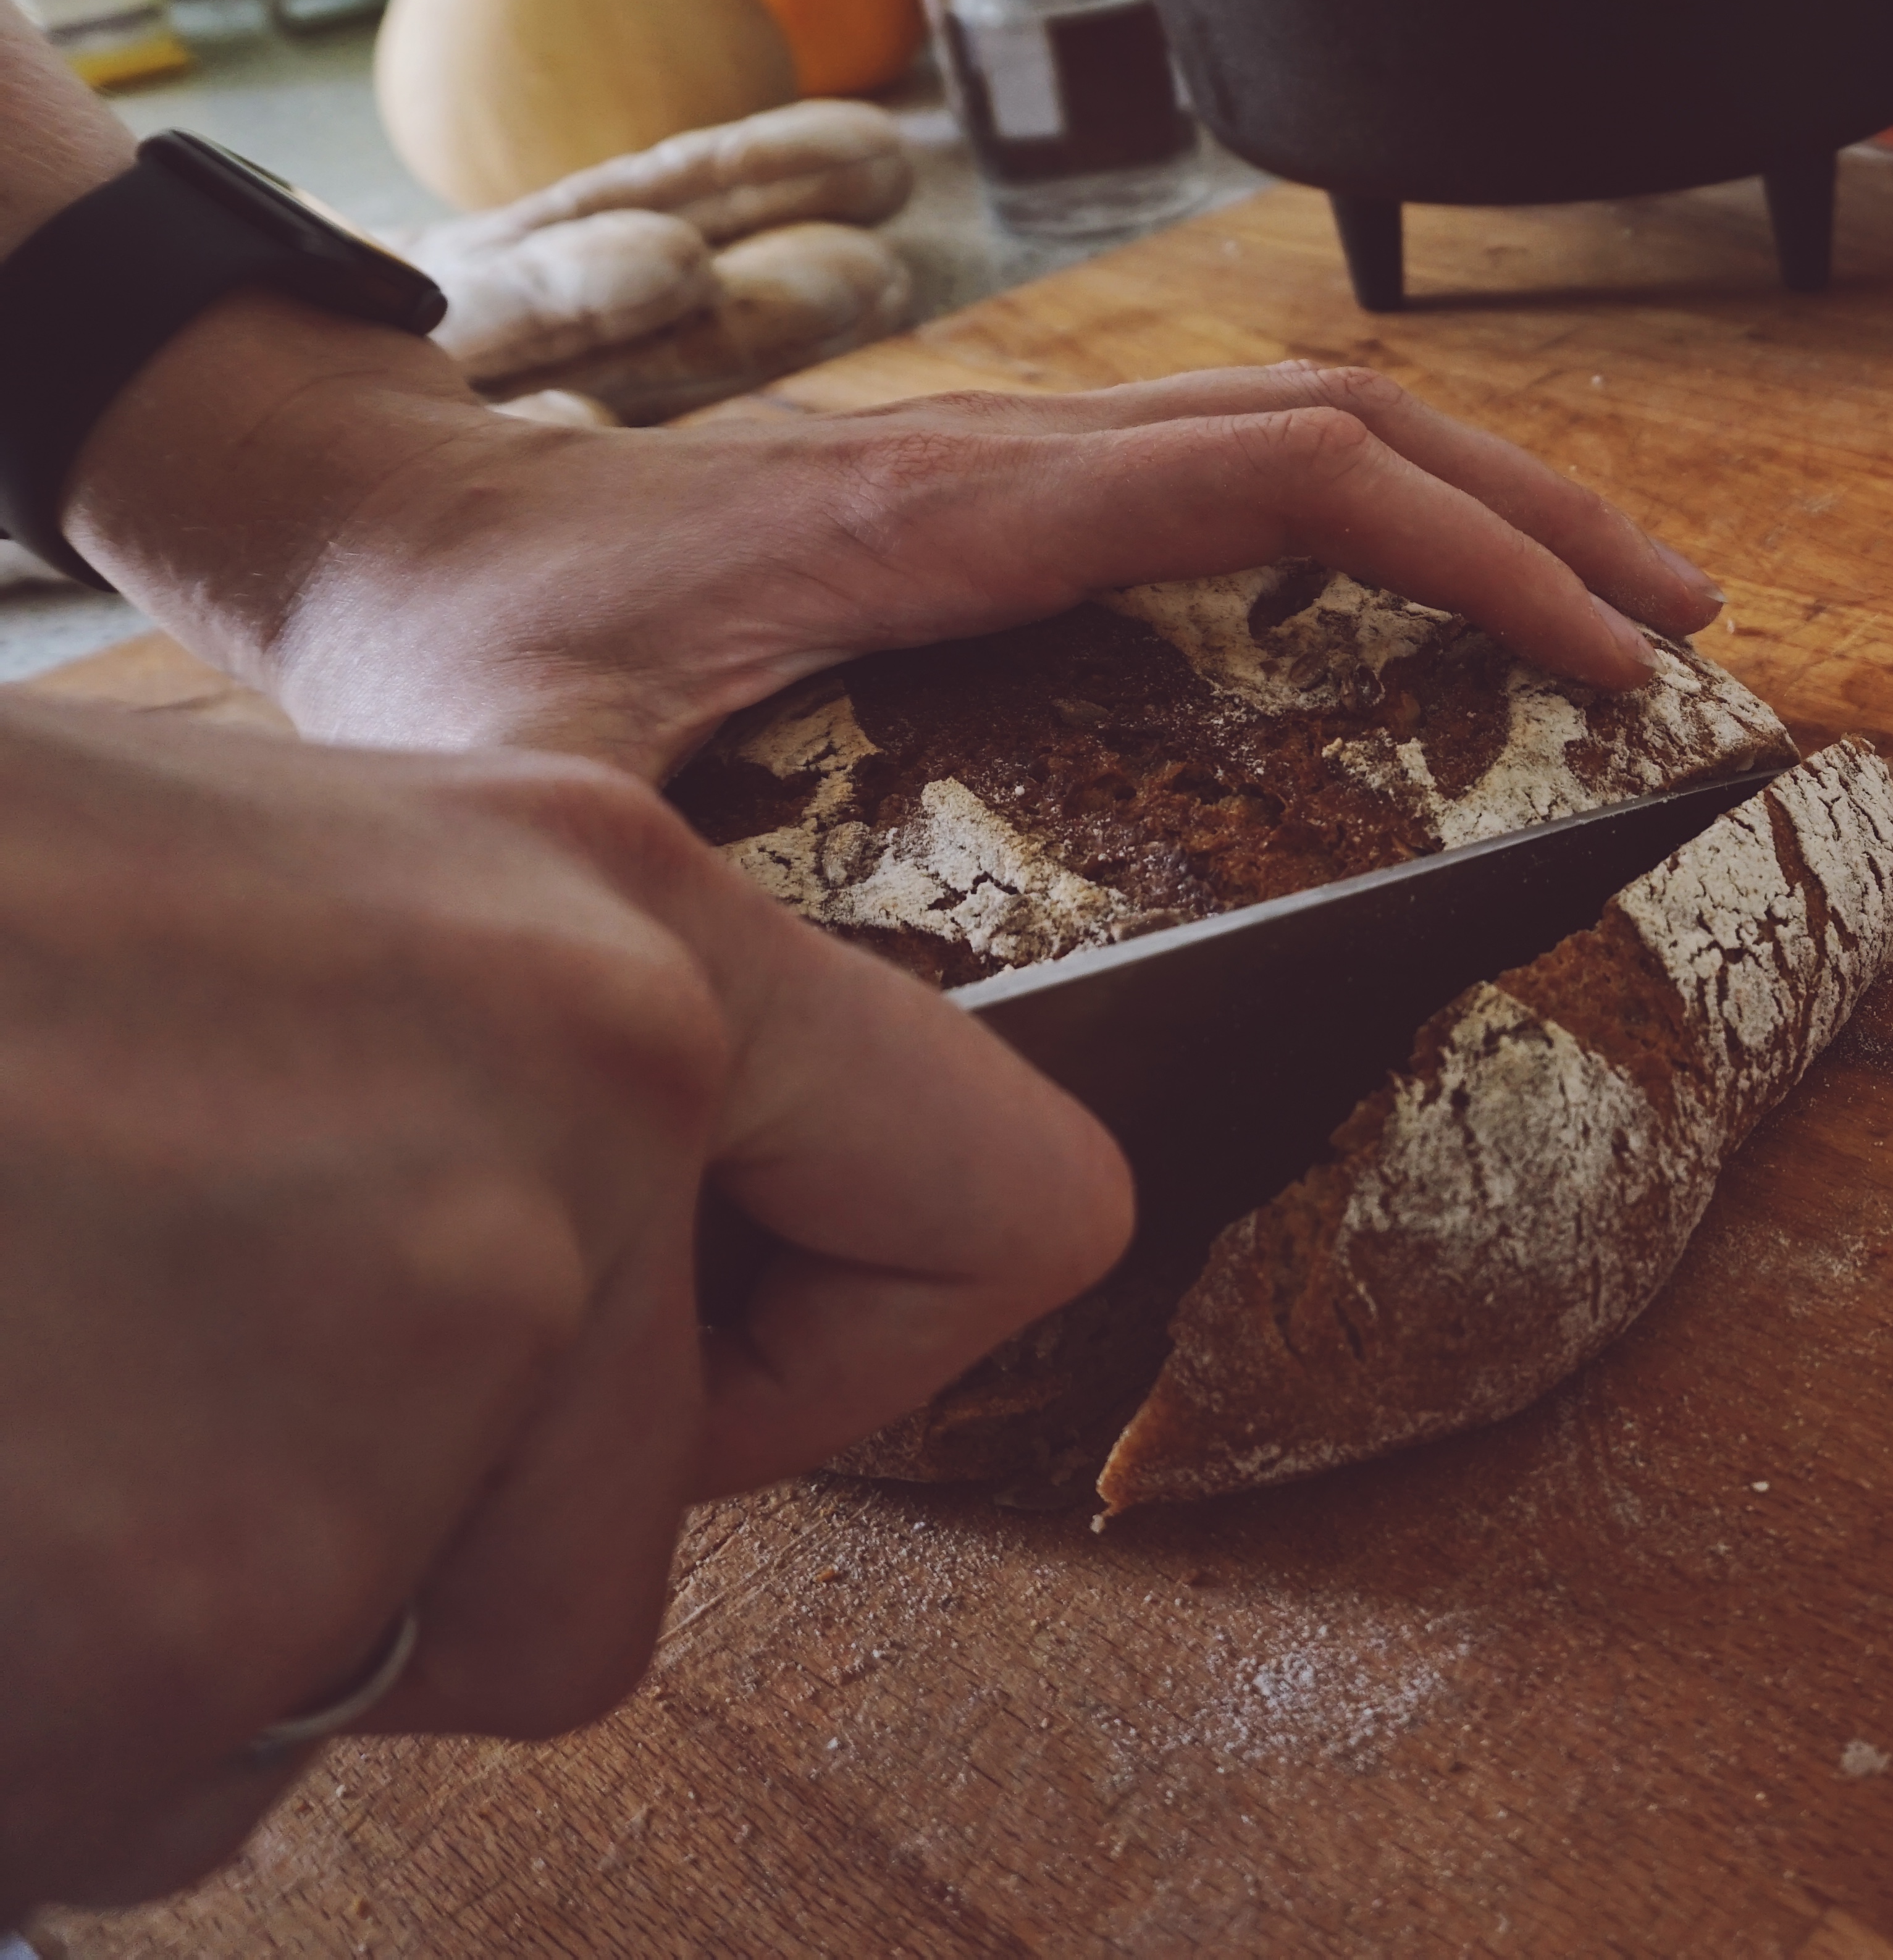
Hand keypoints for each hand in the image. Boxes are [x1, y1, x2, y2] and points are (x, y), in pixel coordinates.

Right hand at [0, 692, 1131, 1917]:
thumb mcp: (284, 911)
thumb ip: (493, 1094)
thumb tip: (610, 1304)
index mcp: (618, 943)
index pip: (1000, 1205)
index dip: (859, 1345)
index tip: (708, 1378)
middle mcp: (574, 1140)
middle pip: (616, 1537)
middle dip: (408, 1538)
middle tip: (141, 1363)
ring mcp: (399, 1384)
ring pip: (386, 1663)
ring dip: (199, 1616)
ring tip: (31, 1397)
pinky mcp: (210, 1612)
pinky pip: (187, 1778)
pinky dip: (63, 1712)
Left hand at [62, 298, 1724, 779]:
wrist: (369, 519)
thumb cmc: (454, 649)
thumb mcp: (538, 776)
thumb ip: (661, 896)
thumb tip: (823, 1071)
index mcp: (948, 507)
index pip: (1280, 479)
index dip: (1469, 549)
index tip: (1599, 646)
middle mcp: (1001, 456)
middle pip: (1339, 425)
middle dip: (1533, 514)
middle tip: (1673, 629)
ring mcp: (1001, 459)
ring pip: (1295, 426)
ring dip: (1468, 499)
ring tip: (1605, 598)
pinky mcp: (987, 492)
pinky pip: (1224, 466)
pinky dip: (1360, 517)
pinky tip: (1408, 597)